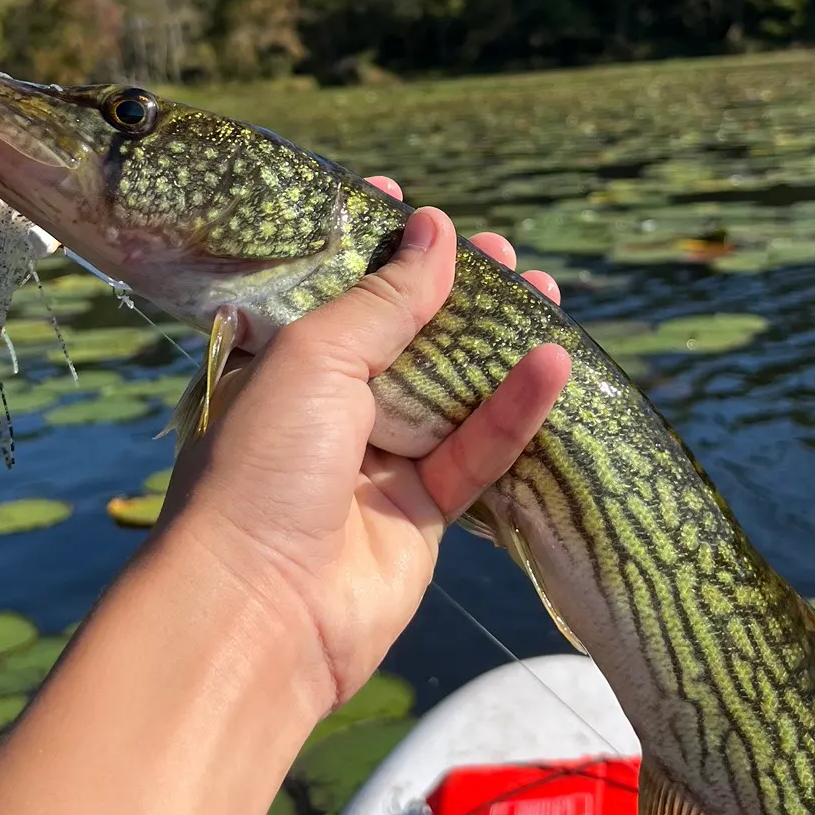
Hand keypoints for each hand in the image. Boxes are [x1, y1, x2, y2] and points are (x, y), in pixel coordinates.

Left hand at [155, 181, 570, 714]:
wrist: (260, 611)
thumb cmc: (263, 467)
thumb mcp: (315, 359)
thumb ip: (384, 300)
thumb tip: (437, 229)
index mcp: (277, 366)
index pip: (331, 292)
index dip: (372, 250)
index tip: (411, 202)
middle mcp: (324, 411)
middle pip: (401, 339)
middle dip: (451, 294)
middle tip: (502, 251)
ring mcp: (374, 465)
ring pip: (448, 394)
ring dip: (495, 347)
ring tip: (545, 291)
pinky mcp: (419, 515)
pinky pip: (474, 453)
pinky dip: (513, 412)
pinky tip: (553, 364)